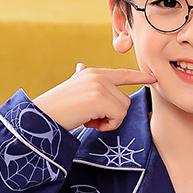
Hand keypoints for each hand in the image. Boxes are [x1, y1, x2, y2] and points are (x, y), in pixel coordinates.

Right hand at [32, 63, 156, 131]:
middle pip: (124, 100)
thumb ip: (83, 80)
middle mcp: (97, 76)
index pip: (121, 74)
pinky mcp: (100, 98)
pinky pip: (118, 117)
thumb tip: (81, 67)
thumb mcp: (72, 88)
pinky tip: (89, 123)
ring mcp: (99, 86)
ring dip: (108, 121)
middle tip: (89, 117)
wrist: (40, 117)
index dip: (139, 76)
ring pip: (123, 109)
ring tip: (88, 119)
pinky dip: (107, 126)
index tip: (153, 77)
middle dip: (111, 115)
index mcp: (92, 73)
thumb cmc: (57, 108)